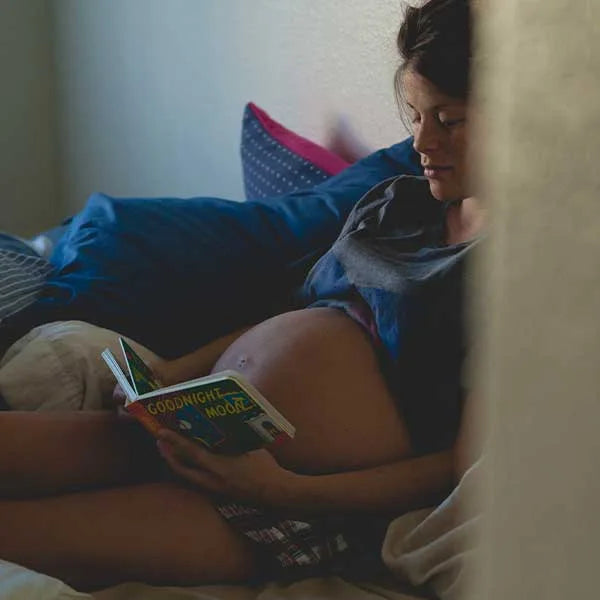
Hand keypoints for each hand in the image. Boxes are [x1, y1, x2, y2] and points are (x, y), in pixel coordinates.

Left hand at [156, 429, 296, 505]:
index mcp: (219, 466)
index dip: (174, 441)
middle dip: (168, 454)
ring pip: (188, 476)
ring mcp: (214, 490)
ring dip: (177, 463)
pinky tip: (191, 465)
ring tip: (171, 451)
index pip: (190, 452)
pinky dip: (190, 471)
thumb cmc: (265, 467)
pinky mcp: (219, 495)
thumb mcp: (249, 448)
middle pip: (181, 468)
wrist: (275, 494)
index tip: (160, 432)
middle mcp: (212, 480)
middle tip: (160, 441)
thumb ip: (233, 441)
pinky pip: (198, 482)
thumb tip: (222, 430)